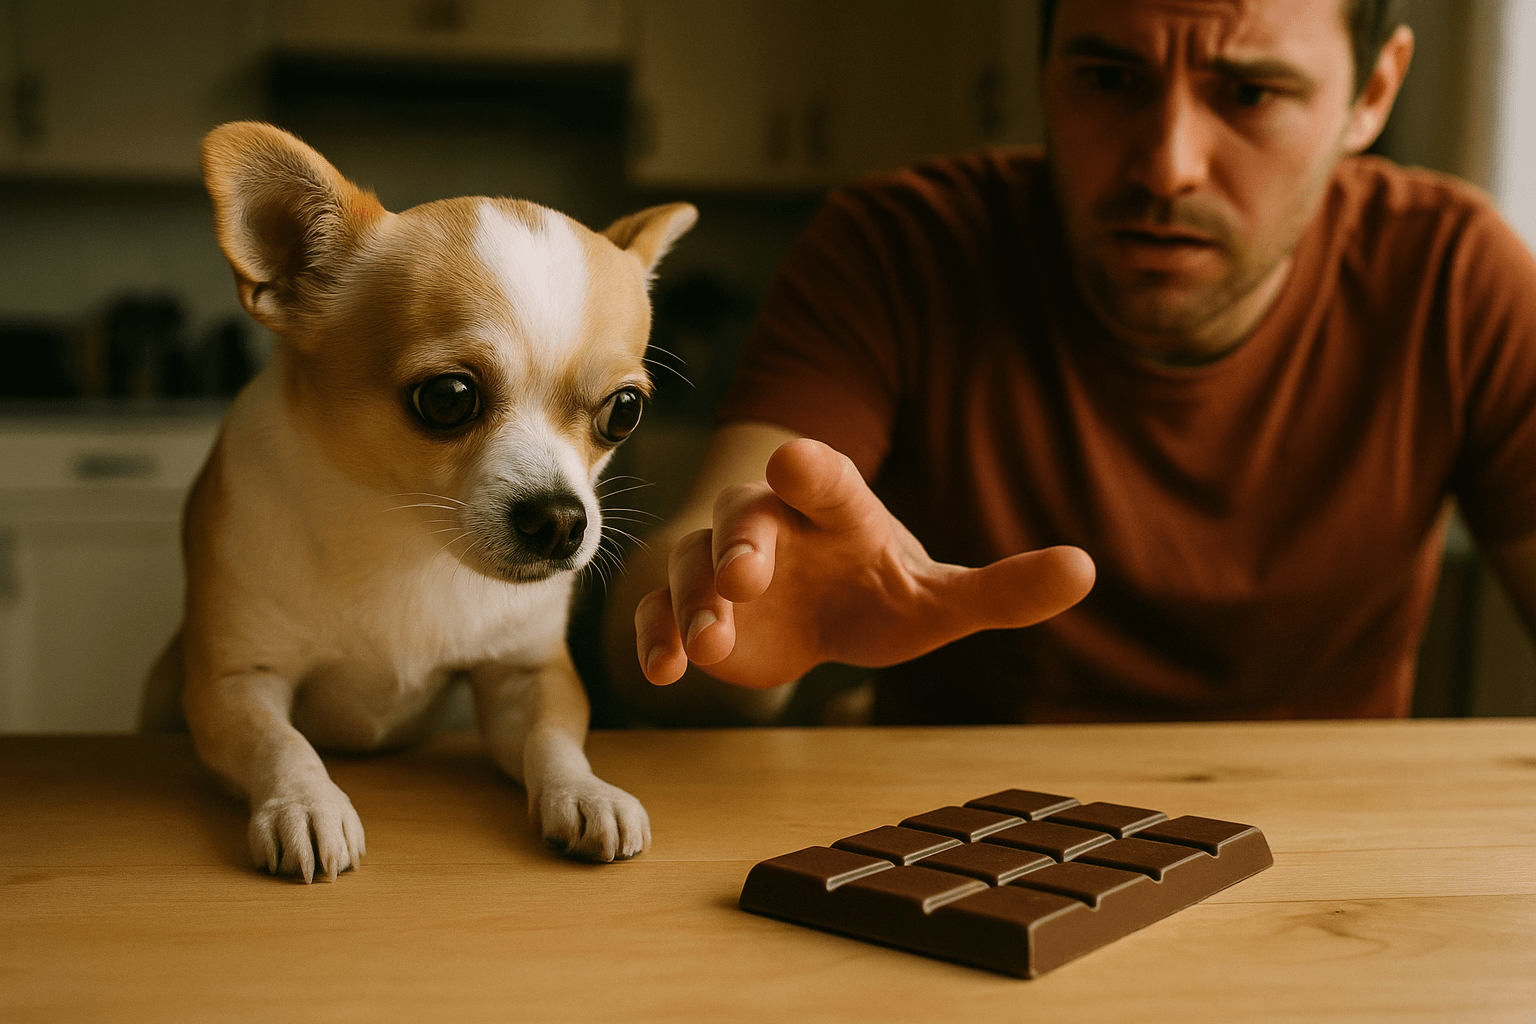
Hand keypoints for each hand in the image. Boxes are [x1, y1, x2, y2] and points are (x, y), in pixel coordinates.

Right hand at [635, 438, 1094, 688]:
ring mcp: (720, 564)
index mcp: (835, 507)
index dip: (811, 469)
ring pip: (694, 564)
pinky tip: (664, 671)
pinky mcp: (689, 609)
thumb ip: (1003, 588)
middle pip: (747, 517)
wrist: (814, 615)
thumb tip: (1087, 568)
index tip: (793, 460)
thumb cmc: (876, 592)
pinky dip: (655, 634)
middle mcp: (771, 523)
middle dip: (741, 542)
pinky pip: (659, 611)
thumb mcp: (939, 601)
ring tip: (709, 639)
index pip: (824, 478)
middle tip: (744, 575)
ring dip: (696, 597)